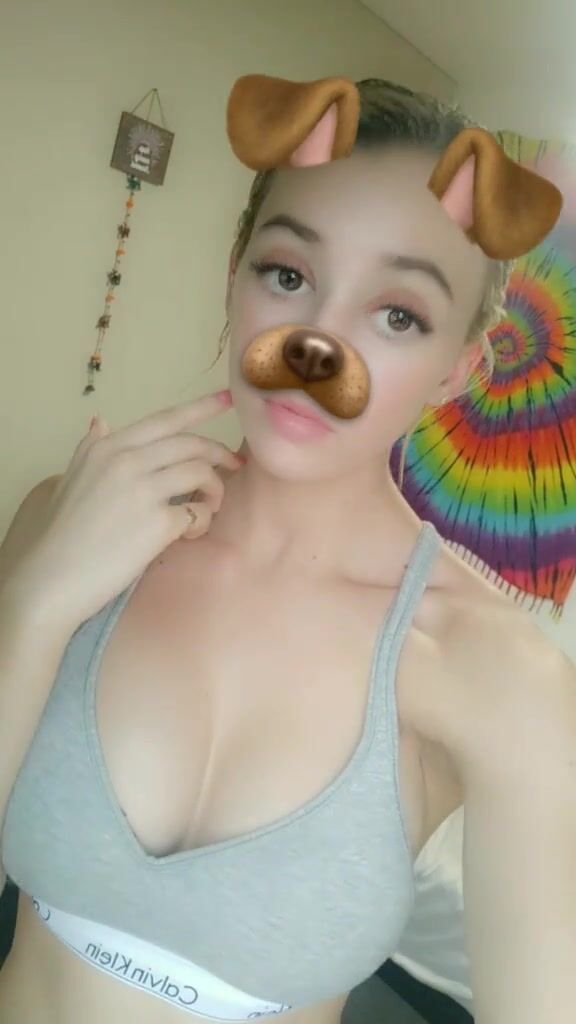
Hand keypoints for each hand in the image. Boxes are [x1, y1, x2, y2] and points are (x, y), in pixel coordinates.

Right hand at [4, 391, 239, 629]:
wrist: (55, 575)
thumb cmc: (63, 530)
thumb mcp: (71, 477)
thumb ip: (91, 447)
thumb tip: (101, 420)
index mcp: (109, 448)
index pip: (165, 420)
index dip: (201, 407)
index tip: (226, 398)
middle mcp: (128, 461)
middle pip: (191, 444)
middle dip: (219, 453)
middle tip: (233, 464)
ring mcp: (144, 490)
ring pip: (201, 473)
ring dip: (214, 489)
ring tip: (208, 506)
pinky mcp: (158, 522)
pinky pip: (199, 513)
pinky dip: (201, 522)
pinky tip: (187, 533)